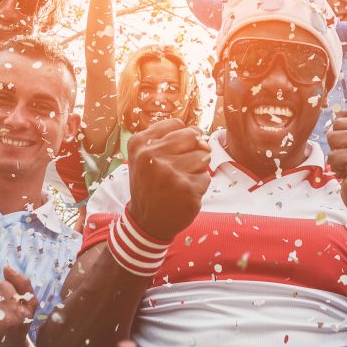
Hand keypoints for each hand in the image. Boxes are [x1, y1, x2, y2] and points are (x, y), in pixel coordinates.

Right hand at [125, 118, 211, 239]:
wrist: (146, 221)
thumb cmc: (151, 184)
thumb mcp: (146, 157)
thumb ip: (170, 139)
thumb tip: (204, 139)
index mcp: (140, 143)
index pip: (177, 124)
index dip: (183, 138)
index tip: (174, 152)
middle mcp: (151, 155)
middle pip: (193, 136)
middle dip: (193, 150)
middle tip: (179, 168)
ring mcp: (169, 172)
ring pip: (203, 156)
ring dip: (197, 170)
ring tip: (179, 182)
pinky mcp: (186, 188)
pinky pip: (206, 177)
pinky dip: (199, 186)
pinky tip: (183, 194)